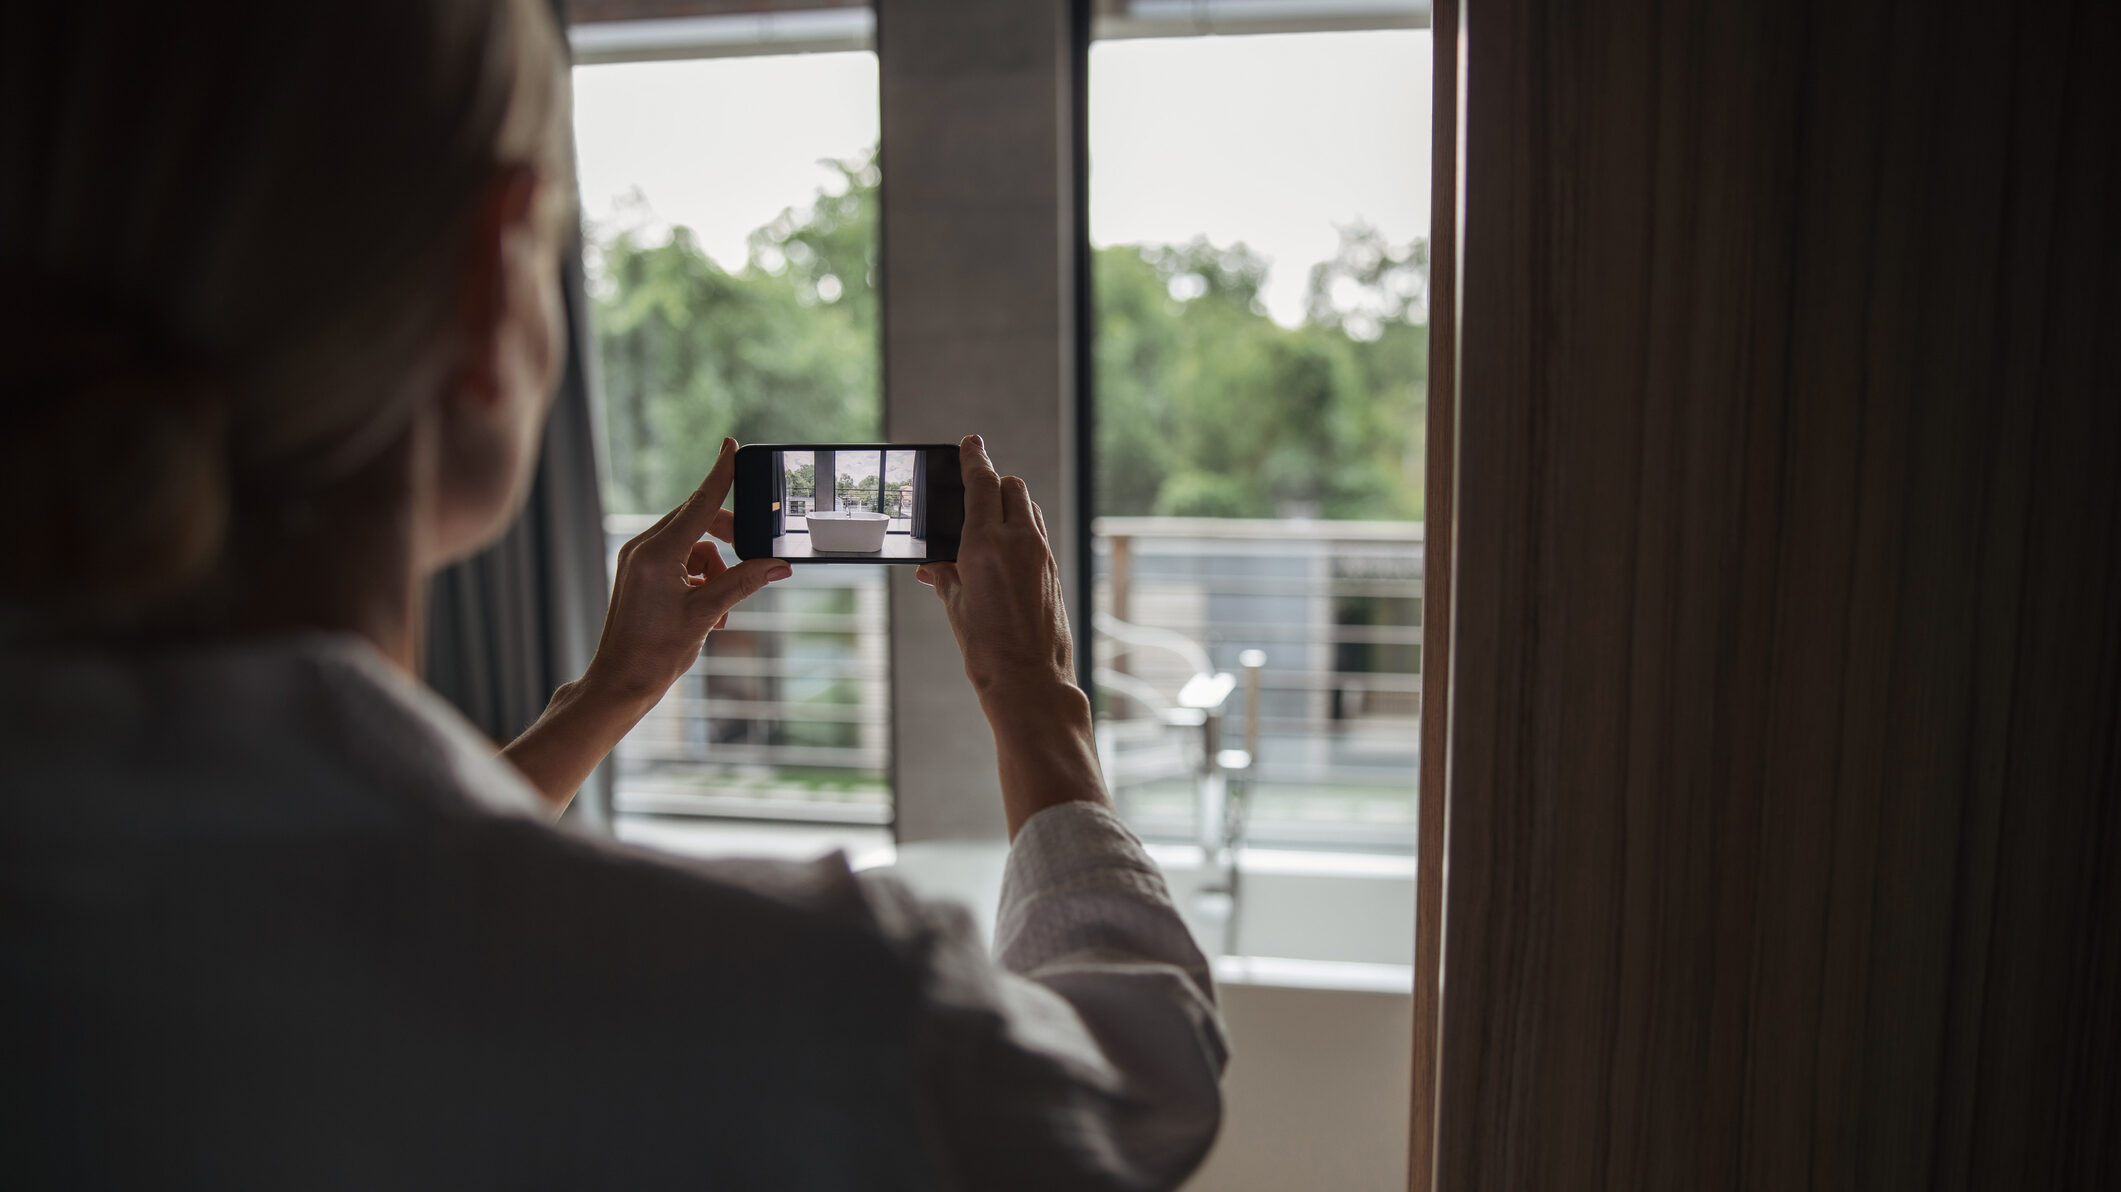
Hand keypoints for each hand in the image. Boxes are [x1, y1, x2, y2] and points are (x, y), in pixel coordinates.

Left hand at [503, 438, 788, 811]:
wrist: (620, 682)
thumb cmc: (656, 652)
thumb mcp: (707, 614)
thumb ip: (744, 582)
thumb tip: (779, 565)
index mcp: (657, 553)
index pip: (699, 503)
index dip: (720, 474)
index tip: (731, 445)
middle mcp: (643, 549)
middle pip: (698, 521)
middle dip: (728, 540)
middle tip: (755, 558)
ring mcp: (639, 560)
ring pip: (693, 544)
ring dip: (716, 568)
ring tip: (722, 607)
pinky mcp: (640, 574)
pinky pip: (680, 561)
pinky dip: (701, 578)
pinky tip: (709, 610)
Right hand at [915, 434, 1075, 704]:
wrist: (1031, 683)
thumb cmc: (986, 649)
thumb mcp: (955, 607)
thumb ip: (945, 575)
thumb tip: (933, 566)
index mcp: (986, 544)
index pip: (983, 483)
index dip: (975, 457)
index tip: (971, 442)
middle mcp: (1019, 541)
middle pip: (1011, 487)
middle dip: (993, 483)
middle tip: (973, 494)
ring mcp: (1042, 555)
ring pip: (1029, 508)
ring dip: (1010, 506)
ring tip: (988, 525)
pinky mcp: (1054, 571)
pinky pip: (1038, 534)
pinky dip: (1022, 531)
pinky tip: (1005, 554)